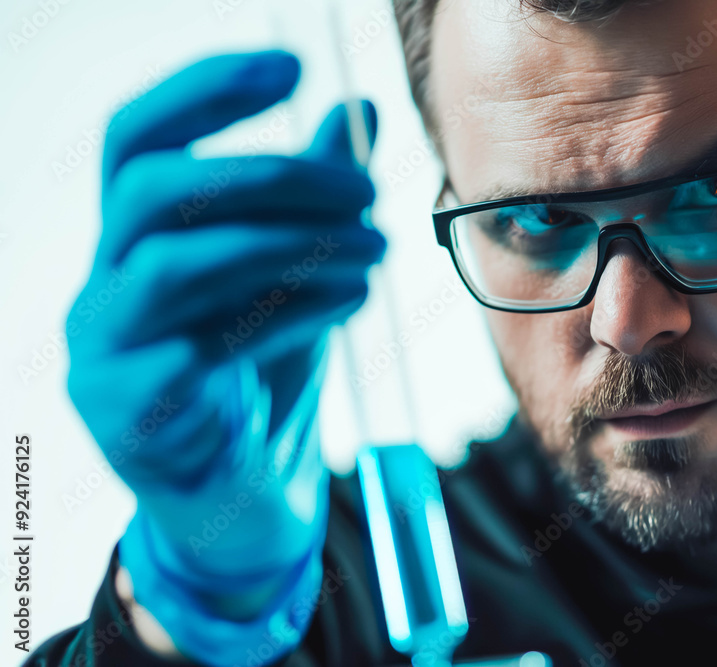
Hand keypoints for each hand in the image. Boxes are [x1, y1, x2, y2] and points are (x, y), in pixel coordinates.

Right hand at [65, 50, 384, 664]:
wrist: (247, 496)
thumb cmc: (264, 376)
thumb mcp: (300, 277)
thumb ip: (318, 202)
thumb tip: (359, 113)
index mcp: (137, 243)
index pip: (138, 141)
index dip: (205, 91)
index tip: (294, 67)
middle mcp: (105, 287)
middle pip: (155, 192)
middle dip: (273, 177)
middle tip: (366, 196)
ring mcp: (105, 354)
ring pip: (175, 265)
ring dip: (292, 246)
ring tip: (375, 254)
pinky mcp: (128, 418)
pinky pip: (198, 350)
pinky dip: (286, 316)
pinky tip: (347, 306)